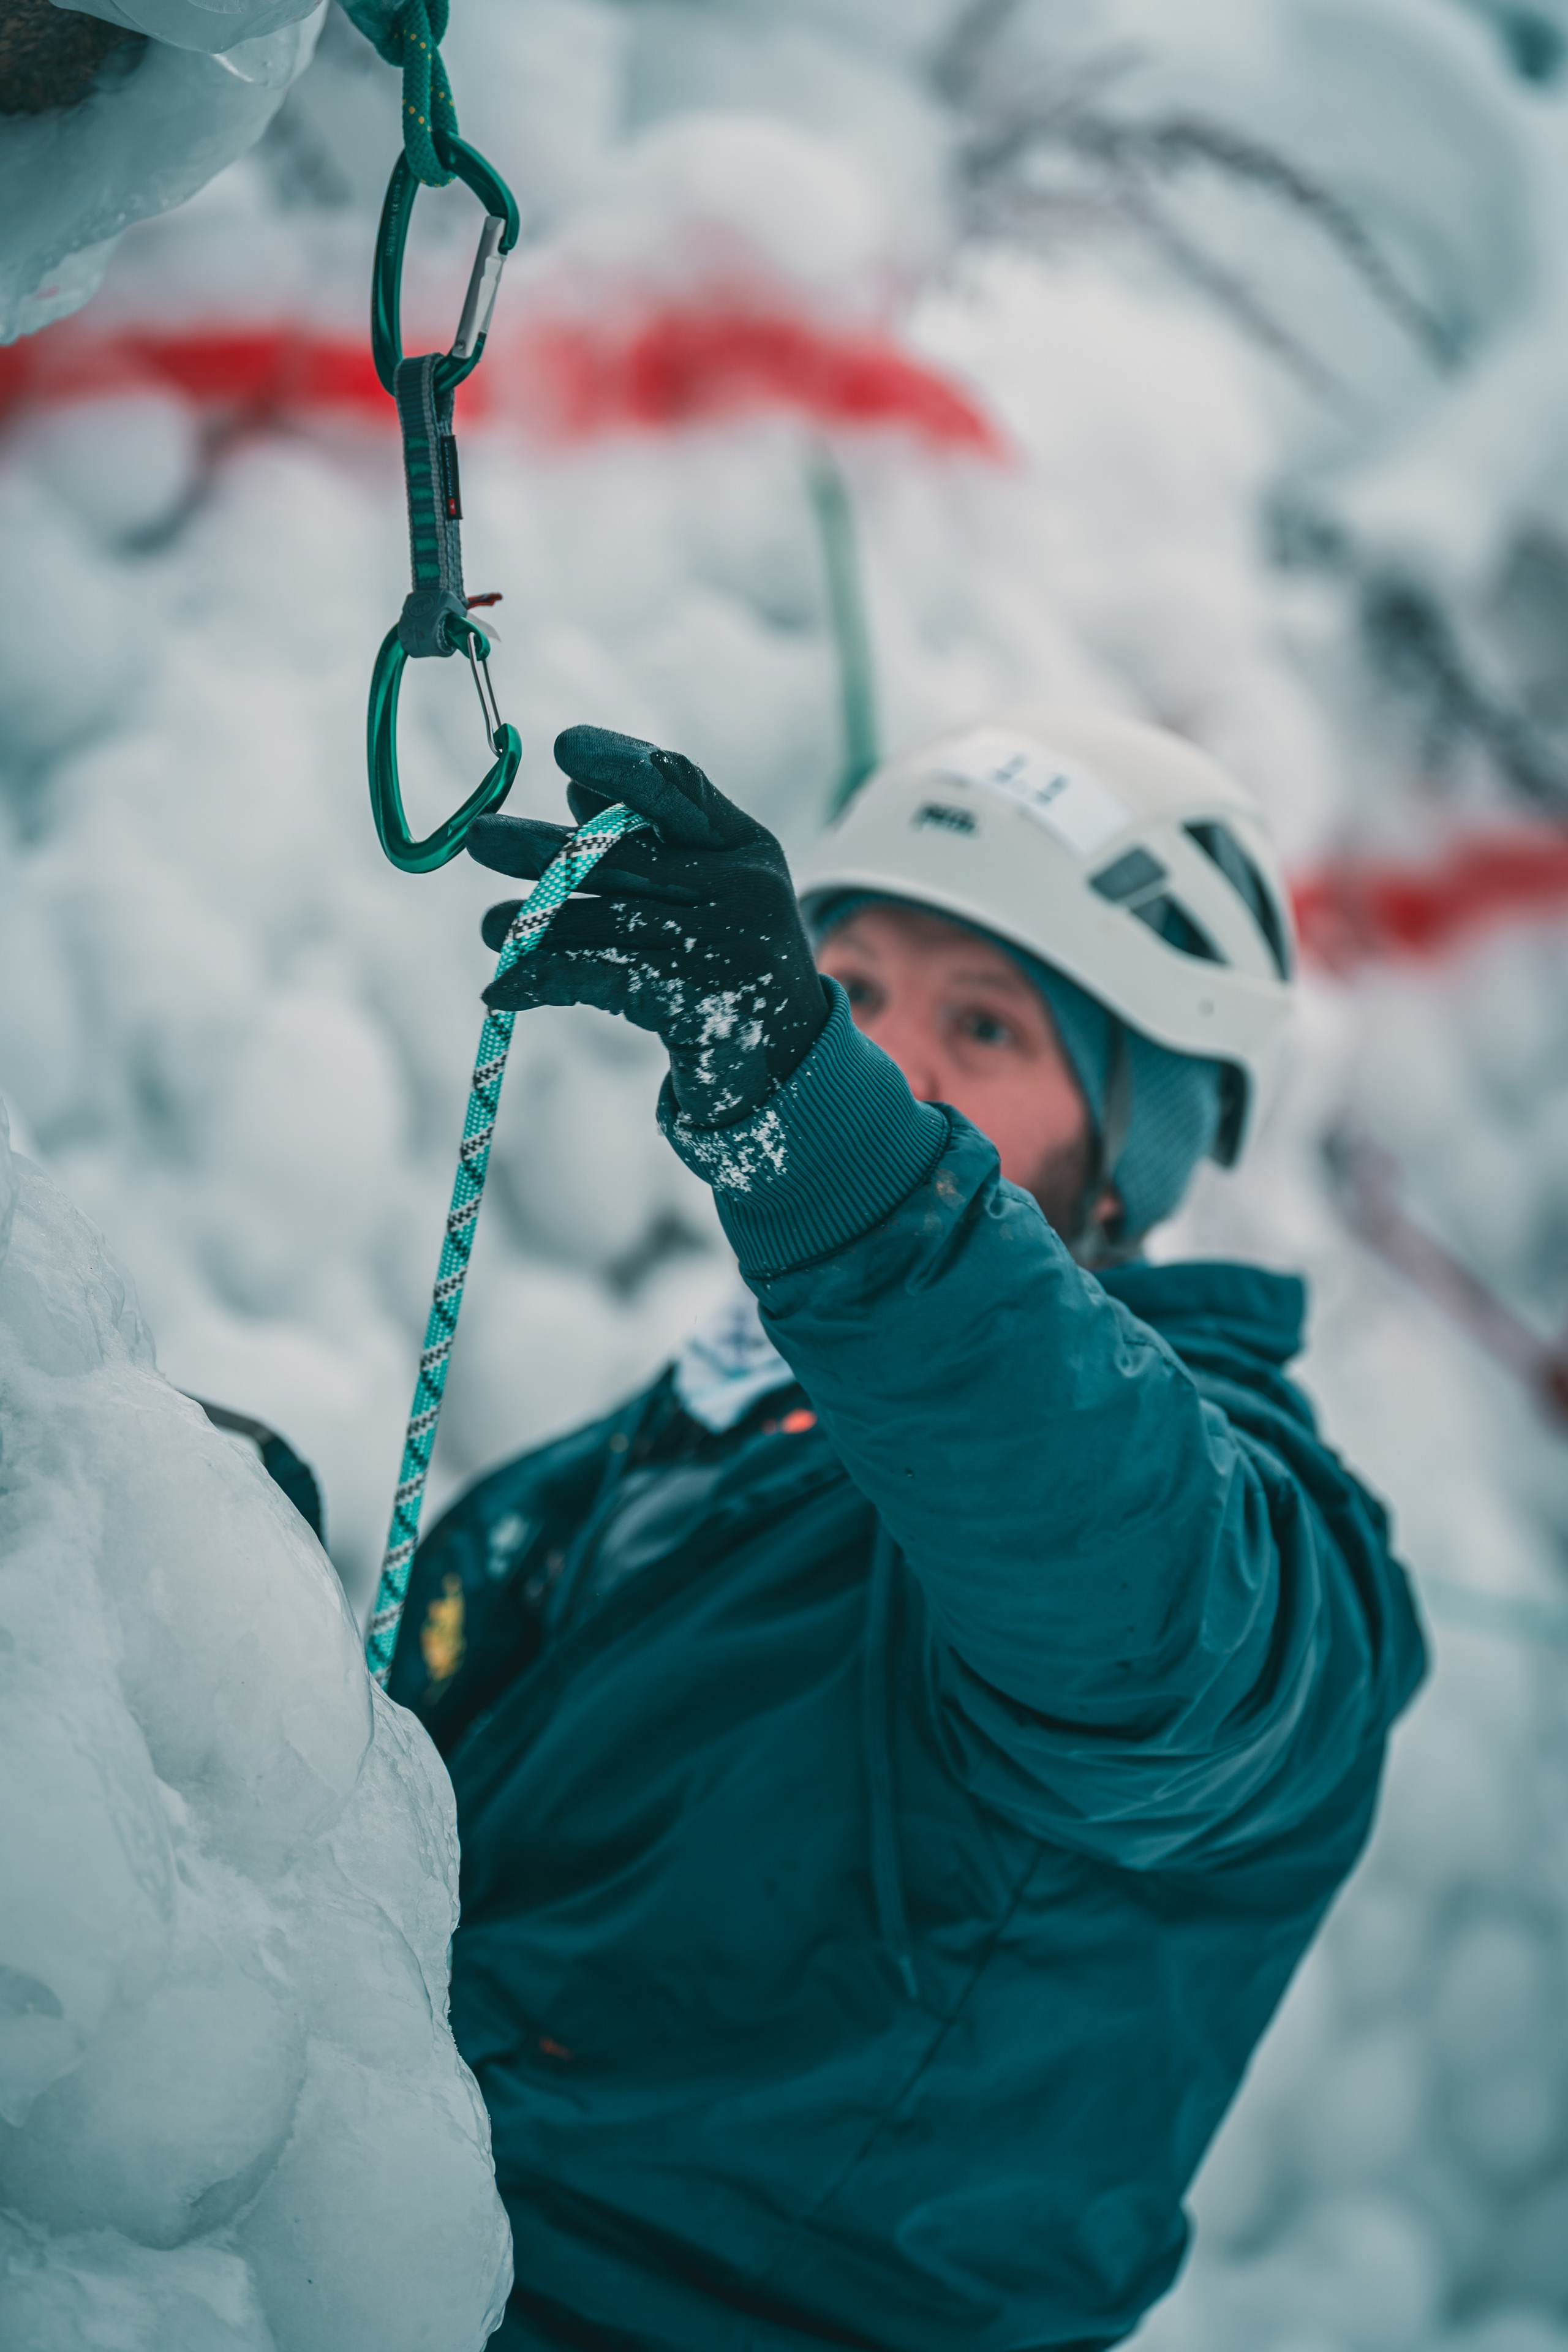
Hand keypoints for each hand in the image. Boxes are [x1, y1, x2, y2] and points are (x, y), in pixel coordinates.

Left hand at [468, 726, 829, 1126]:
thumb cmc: (730, 967)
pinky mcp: (701, 1002)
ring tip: (491, 927)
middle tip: (480, 840)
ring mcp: (728, 946)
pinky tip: (501, 988)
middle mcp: (746, 888)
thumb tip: (574, 793)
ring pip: (604, 920)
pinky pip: (600, 976)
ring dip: (535, 924)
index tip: (565, 748)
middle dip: (546, 851)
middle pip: (625, 857)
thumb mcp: (705, 894)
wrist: (784, 1065)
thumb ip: (651, 845)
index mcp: (747, 847)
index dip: (622, 766)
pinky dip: (543, 979)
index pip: (680, 789)